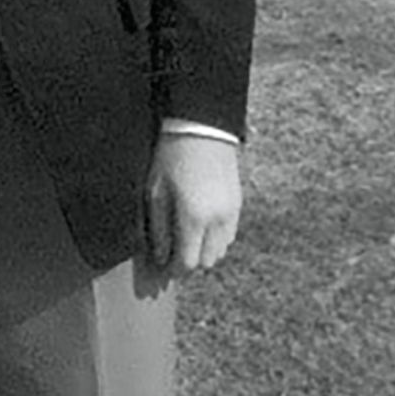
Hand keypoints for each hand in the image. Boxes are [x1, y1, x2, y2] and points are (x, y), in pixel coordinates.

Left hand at [145, 134, 241, 276]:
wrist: (202, 127)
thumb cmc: (172, 156)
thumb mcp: (156, 190)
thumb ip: (159, 228)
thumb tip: (161, 256)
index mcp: (194, 218)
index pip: (188, 263)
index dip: (174, 268)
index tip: (163, 263)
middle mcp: (217, 221)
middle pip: (206, 262)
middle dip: (189, 261)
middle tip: (173, 250)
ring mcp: (231, 213)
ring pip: (220, 251)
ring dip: (204, 250)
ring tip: (186, 236)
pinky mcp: (238, 204)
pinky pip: (229, 235)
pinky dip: (216, 238)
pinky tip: (201, 224)